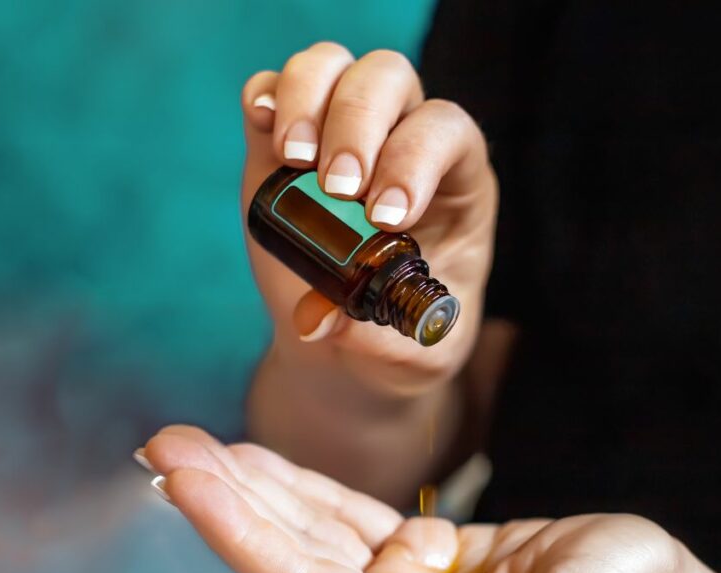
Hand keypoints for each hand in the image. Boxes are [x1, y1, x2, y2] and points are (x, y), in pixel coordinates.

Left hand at [142, 427, 719, 572]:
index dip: (244, 537)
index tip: (188, 482)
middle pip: (291, 558)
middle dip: (225, 501)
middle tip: (162, 446)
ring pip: (311, 532)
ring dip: (251, 487)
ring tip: (189, 443)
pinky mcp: (422, 558)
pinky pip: (347, 517)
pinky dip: (301, 487)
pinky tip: (254, 462)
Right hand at [239, 43, 496, 395]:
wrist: (350, 346)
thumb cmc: (397, 344)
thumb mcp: (414, 357)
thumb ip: (385, 342)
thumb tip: (320, 319)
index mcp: (455, 184)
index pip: (447, 132)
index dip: (415, 159)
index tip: (385, 218)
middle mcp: (402, 141)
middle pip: (389, 80)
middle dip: (359, 124)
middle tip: (335, 189)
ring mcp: (343, 134)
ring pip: (334, 67)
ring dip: (308, 100)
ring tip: (292, 161)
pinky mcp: (287, 142)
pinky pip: (278, 86)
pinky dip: (266, 95)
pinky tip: (264, 129)